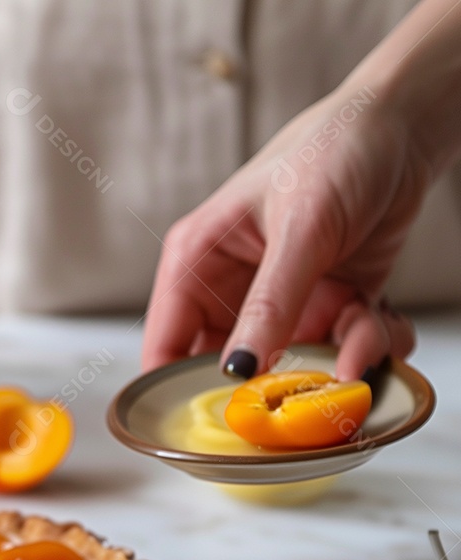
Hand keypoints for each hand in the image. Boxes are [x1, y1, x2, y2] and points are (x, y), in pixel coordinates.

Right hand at [141, 89, 425, 380]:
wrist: (409, 120)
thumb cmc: (338, 146)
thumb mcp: (300, 229)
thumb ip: (269, 306)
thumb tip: (238, 371)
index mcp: (196, 263)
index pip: (165, 345)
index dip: (179, 390)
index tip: (213, 423)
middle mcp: (232, 289)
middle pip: (233, 367)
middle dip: (276, 383)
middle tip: (307, 391)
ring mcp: (282, 301)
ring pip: (295, 365)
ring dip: (337, 360)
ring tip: (367, 332)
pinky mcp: (327, 305)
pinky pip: (339, 349)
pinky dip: (368, 346)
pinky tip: (385, 323)